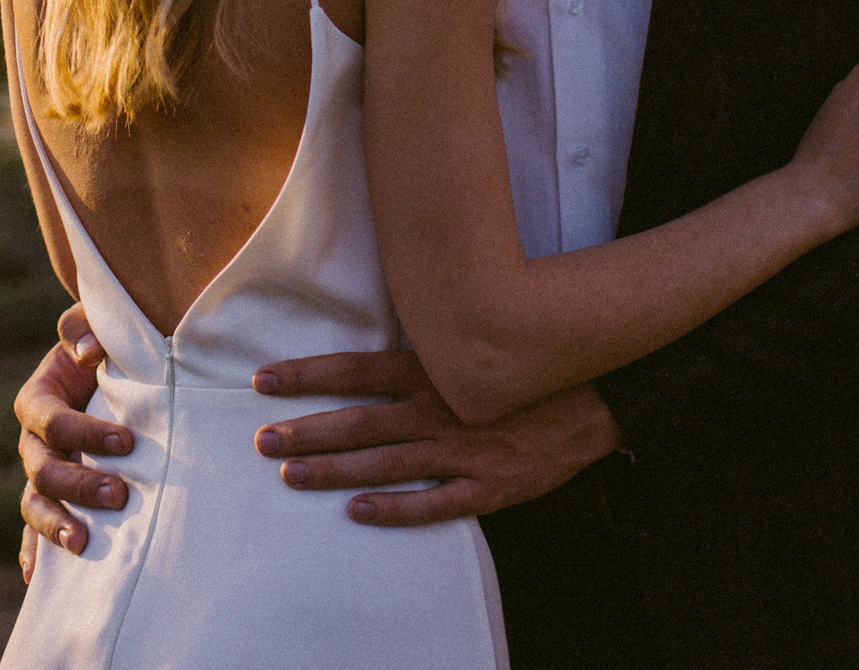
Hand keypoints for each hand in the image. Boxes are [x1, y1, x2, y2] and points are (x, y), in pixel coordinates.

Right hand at [13, 303, 131, 580]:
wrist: (105, 374)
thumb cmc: (104, 349)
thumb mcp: (93, 328)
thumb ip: (83, 327)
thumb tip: (86, 351)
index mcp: (38, 399)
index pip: (51, 420)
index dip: (84, 432)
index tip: (127, 441)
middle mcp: (33, 442)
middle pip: (43, 470)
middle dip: (79, 485)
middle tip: (121, 494)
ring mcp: (40, 474)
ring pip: (35, 505)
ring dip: (57, 525)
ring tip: (86, 543)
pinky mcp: (53, 498)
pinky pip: (34, 529)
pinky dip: (33, 552)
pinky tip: (35, 578)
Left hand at [250, 349, 619, 525]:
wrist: (599, 396)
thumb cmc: (526, 366)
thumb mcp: (472, 345)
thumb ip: (425, 350)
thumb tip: (372, 346)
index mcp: (433, 370)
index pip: (356, 371)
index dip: (307, 375)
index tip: (263, 380)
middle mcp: (439, 408)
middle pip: (359, 421)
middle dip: (306, 431)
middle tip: (260, 442)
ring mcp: (462, 450)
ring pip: (385, 463)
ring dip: (335, 471)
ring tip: (290, 475)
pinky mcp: (489, 485)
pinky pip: (435, 503)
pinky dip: (396, 510)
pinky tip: (358, 513)